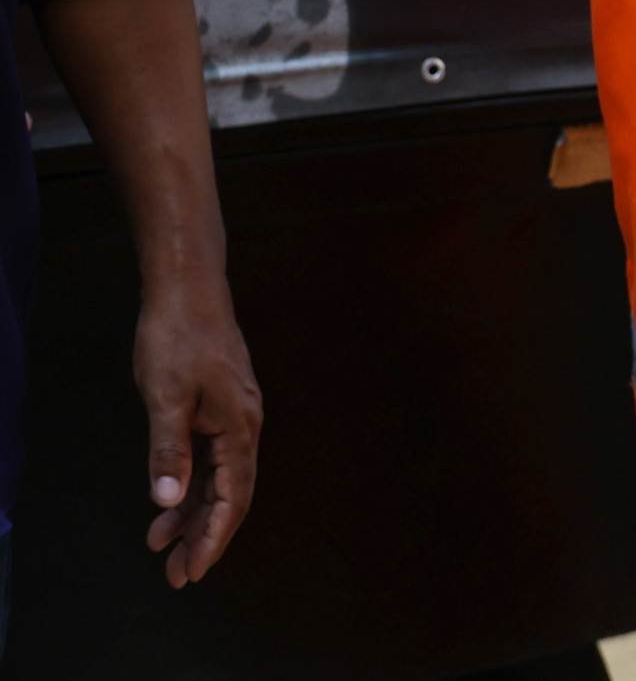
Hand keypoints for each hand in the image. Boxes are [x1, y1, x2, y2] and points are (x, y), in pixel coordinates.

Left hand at [136, 277, 260, 586]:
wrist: (189, 290)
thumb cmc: (176, 339)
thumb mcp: (164, 397)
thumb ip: (167, 451)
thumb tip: (166, 502)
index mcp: (239, 427)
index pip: (233, 496)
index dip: (214, 537)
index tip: (193, 571)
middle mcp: (244, 426)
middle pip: (231, 495)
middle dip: (205, 536)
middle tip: (177, 576)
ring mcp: (234, 417)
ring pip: (218, 479)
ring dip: (193, 515)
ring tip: (162, 548)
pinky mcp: (220, 409)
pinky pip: (210, 459)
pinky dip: (189, 485)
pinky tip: (166, 503)